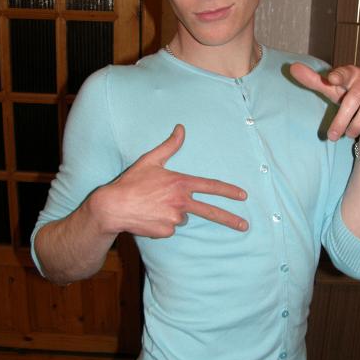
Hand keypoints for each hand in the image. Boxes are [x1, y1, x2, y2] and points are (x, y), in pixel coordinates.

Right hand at [90, 124, 247, 237]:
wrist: (113, 206)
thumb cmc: (132, 182)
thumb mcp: (150, 160)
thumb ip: (170, 145)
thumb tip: (181, 128)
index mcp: (180, 183)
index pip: (211, 187)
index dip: (229, 191)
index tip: (243, 196)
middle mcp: (181, 202)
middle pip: (211, 212)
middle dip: (230, 220)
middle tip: (245, 226)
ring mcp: (174, 219)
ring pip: (182, 217)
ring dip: (173, 213)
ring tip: (153, 205)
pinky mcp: (166, 232)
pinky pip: (170, 227)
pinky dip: (163, 222)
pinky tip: (149, 215)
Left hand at [290, 63, 359, 140]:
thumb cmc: (349, 98)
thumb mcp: (331, 91)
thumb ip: (314, 81)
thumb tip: (292, 68)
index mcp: (352, 72)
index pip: (344, 72)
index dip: (339, 76)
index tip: (331, 80)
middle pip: (354, 97)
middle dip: (341, 119)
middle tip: (332, 137)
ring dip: (357, 124)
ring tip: (348, 135)